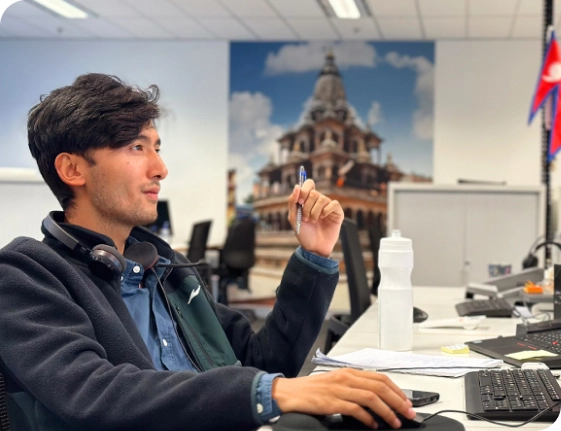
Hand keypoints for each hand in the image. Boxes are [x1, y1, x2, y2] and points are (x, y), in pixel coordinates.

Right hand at [272, 369, 415, 429]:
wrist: (288, 392)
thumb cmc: (311, 390)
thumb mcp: (336, 384)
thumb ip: (354, 388)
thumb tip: (376, 400)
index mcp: (348, 372)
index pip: (380, 378)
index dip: (397, 390)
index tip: (407, 402)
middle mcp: (346, 378)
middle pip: (379, 387)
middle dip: (398, 401)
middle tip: (408, 413)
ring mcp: (339, 389)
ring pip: (371, 397)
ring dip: (387, 411)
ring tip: (395, 422)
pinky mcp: (331, 401)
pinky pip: (355, 409)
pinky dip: (368, 418)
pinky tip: (373, 425)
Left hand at [288, 179, 343, 256]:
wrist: (313, 248)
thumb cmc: (304, 233)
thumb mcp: (293, 218)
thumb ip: (292, 202)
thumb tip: (296, 186)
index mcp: (308, 200)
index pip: (309, 184)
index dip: (304, 190)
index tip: (299, 202)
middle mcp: (319, 201)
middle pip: (314, 193)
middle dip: (307, 206)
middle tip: (305, 218)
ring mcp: (328, 206)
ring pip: (322, 199)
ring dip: (315, 212)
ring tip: (313, 221)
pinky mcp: (337, 212)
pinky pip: (333, 204)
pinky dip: (326, 211)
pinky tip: (323, 218)